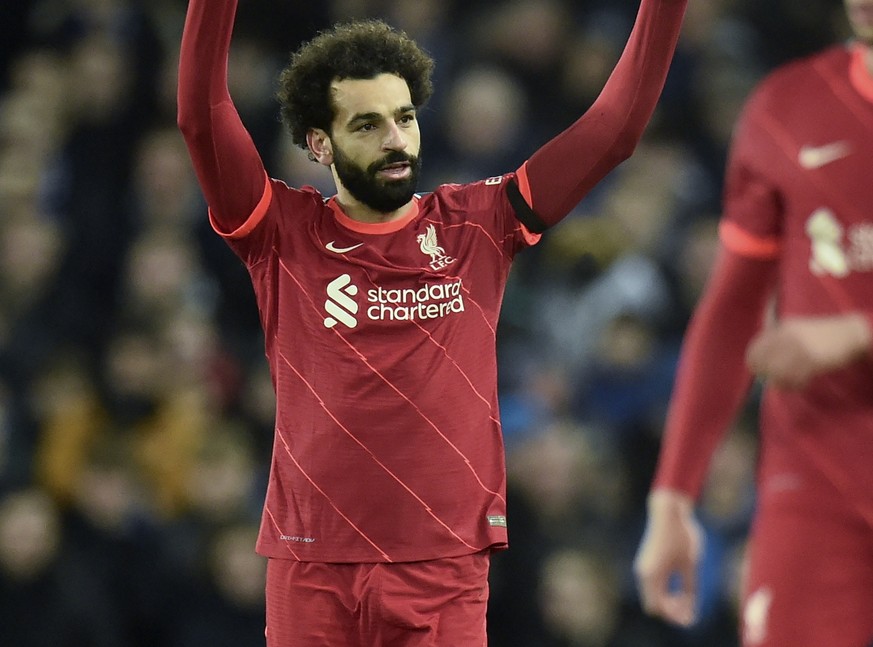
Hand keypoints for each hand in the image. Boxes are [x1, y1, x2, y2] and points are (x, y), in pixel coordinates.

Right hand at [633, 489, 702, 626]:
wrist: (668, 512)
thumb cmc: (681, 536)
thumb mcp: (691, 564)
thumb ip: (690, 588)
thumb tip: (691, 609)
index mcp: (653, 575)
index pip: (659, 607)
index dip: (675, 616)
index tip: (692, 617)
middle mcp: (644, 574)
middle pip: (653, 605)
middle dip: (671, 611)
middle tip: (691, 608)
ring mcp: (644, 569)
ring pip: (653, 597)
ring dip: (668, 602)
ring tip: (687, 598)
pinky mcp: (647, 564)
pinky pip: (653, 587)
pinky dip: (665, 593)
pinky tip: (680, 588)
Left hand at [745, 314, 871, 389]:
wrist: (850, 333)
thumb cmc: (820, 334)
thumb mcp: (795, 329)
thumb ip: (777, 341)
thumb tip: (758, 361)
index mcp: (780, 329)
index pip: (754, 349)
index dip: (755, 364)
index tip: (761, 372)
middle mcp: (786, 337)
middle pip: (762, 364)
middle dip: (766, 375)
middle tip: (776, 380)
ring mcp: (798, 348)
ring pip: (776, 374)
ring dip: (781, 383)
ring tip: (790, 383)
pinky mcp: (812, 359)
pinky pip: (794, 379)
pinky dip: (795, 385)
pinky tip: (802, 384)